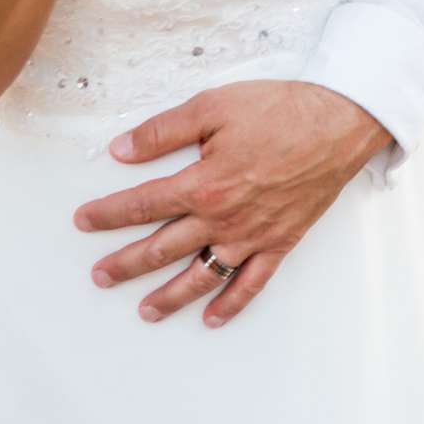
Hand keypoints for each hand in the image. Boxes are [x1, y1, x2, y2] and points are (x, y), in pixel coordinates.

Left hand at [75, 80, 391, 327]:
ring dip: (169, 297)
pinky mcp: (280, 242)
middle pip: (163, 248)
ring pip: (201, 276)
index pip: (143, 205)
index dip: (109, 214)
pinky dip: (231, 305)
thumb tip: (121, 150)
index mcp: (203, 184)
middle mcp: (223, 219)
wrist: (339, 122)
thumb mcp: (214, 106)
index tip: (85, 221)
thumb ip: (164, 132)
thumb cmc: (280, 109)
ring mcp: (252, 236)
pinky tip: (212, 318)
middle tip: (100, 276)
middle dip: (126, 264)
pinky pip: (251, 283)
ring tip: (144, 310)